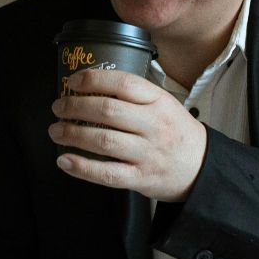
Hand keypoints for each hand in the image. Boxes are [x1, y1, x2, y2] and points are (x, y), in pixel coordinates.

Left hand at [48, 68, 206, 201]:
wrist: (201, 168)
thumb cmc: (176, 133)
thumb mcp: (165, 105)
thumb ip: (135, 96)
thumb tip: (91, 86)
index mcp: (159, 102)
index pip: (124, 84)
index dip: (94, 79)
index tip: (74, 82)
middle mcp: (154, 126)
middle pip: (108, 111)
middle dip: (75, 107)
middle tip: (58, 107)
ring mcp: (147, 153)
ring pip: (104, 141)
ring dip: (73, 134)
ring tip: (56, 130)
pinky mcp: (141, 178)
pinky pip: (107, 173)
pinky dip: (82, 167)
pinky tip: (65, 160)